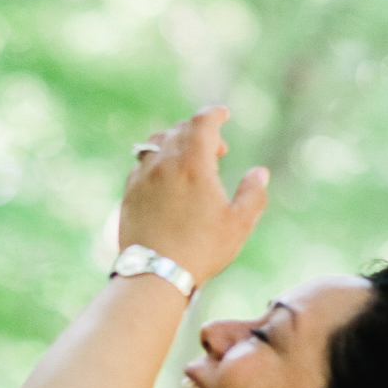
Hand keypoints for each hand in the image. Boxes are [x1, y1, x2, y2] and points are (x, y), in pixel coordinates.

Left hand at [119, 106, 269, 285]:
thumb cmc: (201, 250)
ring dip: (175, 142)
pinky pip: (141, 163)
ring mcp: (142, 178)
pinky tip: (167, 178)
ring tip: (190, 160)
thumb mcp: (238, 224)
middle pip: (179, 130)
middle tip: (218, 150)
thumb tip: (259, 172)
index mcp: (192, 164)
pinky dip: (156, 160)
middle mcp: (163, 164)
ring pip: (156, 143)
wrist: (154, 274)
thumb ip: (253, 193)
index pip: (202, 122)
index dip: (214, 113)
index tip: (224, 114)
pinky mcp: (128, 193)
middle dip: (200, 132)